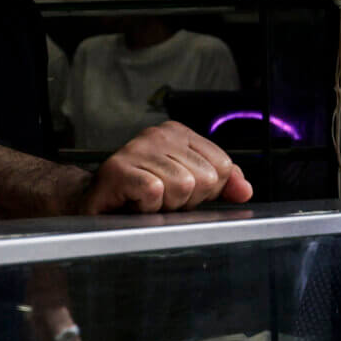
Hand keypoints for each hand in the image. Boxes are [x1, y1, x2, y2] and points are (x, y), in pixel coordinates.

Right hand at [80, 122, 253, 213]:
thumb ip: (221, 183)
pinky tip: (134, 201)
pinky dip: (148, 206)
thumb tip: (245, 190)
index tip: (182, 191)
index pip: (222, 166)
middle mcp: (159, 135)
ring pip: (183, 186)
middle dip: (187, 200)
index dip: (207, 190)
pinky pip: (155, 192)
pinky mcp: (119, 168)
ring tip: (146, 199)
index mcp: (179, 133)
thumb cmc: (142, 192)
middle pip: (205, 178)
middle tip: (161, 198)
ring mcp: (137, 148)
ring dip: (166, 205)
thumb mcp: (190, 185)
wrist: (95, 202)